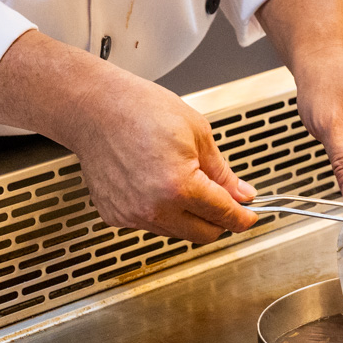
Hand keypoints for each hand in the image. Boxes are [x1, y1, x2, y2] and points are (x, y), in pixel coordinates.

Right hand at [0, 30, 258, 243]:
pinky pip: (150, 224)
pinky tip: (156, 185)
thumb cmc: (139, 109)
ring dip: (188, 216)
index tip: (249, 215)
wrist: (93, 108)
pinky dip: (161, 212)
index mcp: (179, 186)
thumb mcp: (197, 132)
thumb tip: (242, 194)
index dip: (243, 217)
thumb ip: (222, 172)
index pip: (224, 215)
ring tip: (182, 182)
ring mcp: (133, 215)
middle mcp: (155, 208)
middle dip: (219, 220)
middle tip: (223, 200)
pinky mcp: (116, 216)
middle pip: (203, 234)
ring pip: (177, 231)